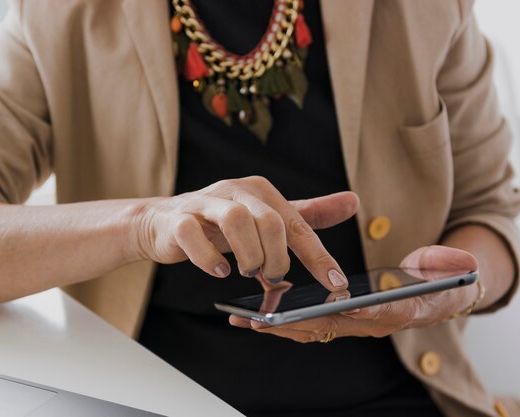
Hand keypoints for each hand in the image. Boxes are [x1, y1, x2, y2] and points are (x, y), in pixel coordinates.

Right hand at [133, 176, 358, 289]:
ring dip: (249, 255)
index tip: (335, 284)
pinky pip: (194, 234)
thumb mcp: (267, 218)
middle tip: (272, 278)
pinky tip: (220, 272)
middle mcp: (235, 191)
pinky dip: (209, 257)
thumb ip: (307, 214)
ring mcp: (205, 203)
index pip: (297, 224)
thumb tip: (353, 202)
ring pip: (236, 221)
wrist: (166, 223)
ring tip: (249, 272)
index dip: (318, 256)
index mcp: (260, 191)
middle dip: (277, 257)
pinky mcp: (179, 219)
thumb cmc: (222, 224)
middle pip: (269, 220)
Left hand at [229, 245, 478, 341]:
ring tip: (243, 317)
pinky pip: (306, 324)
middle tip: (262, 317)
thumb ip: (452, 264)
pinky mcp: (339, 319)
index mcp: (400, 310)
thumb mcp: (452, 266)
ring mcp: (354, 324)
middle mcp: (373, 323)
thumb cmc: (441, 276)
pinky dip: (280, 321)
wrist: (438, 291)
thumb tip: (459, 262)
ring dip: (278, 325)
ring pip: (311, 329)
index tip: (327, 305)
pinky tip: (252, 313)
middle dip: (296, 323)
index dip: (353, 311)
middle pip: (331, 326)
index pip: (377, 313)